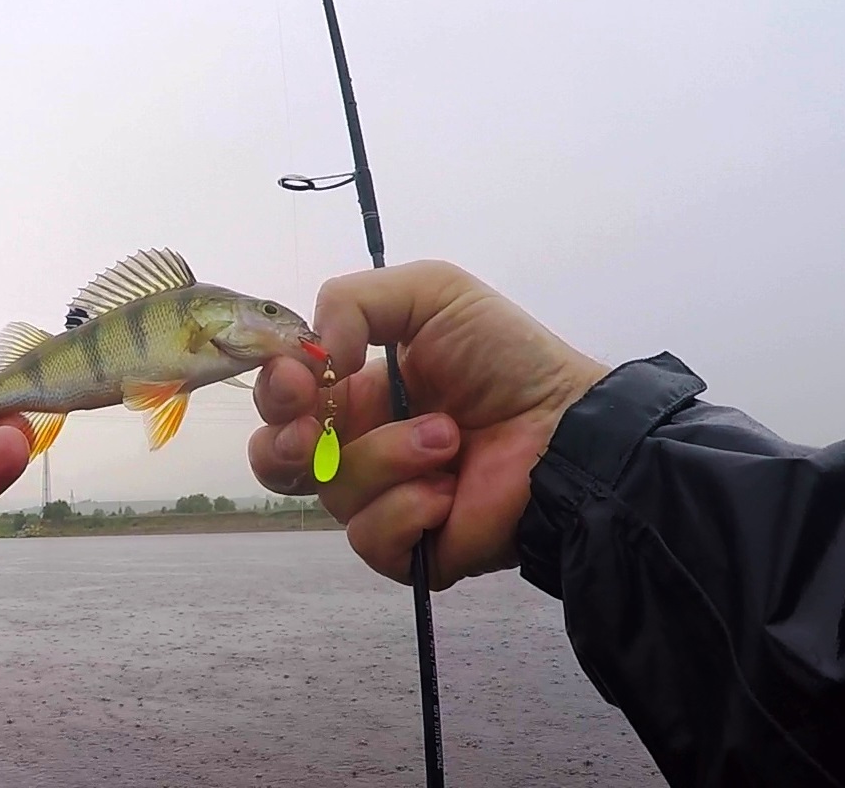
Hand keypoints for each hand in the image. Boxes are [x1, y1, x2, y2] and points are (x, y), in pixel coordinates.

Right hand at [249, 260, 607, 588]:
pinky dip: (408, 510)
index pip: (282, 402)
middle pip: (277, 460)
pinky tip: (450, 492)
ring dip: (389, 458)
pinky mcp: (410, 550)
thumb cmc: (507, 359)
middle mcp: (359, 447)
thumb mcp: (433, 293)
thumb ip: (354, 299)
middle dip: (286, 444)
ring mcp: (383, 501)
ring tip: (449, 441)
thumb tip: (315, 358)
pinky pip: (370, 540)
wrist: (568, 428)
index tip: (300, 379)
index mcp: (356, 392)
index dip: (276, 392)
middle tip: (315, 433)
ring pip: (333, 494)